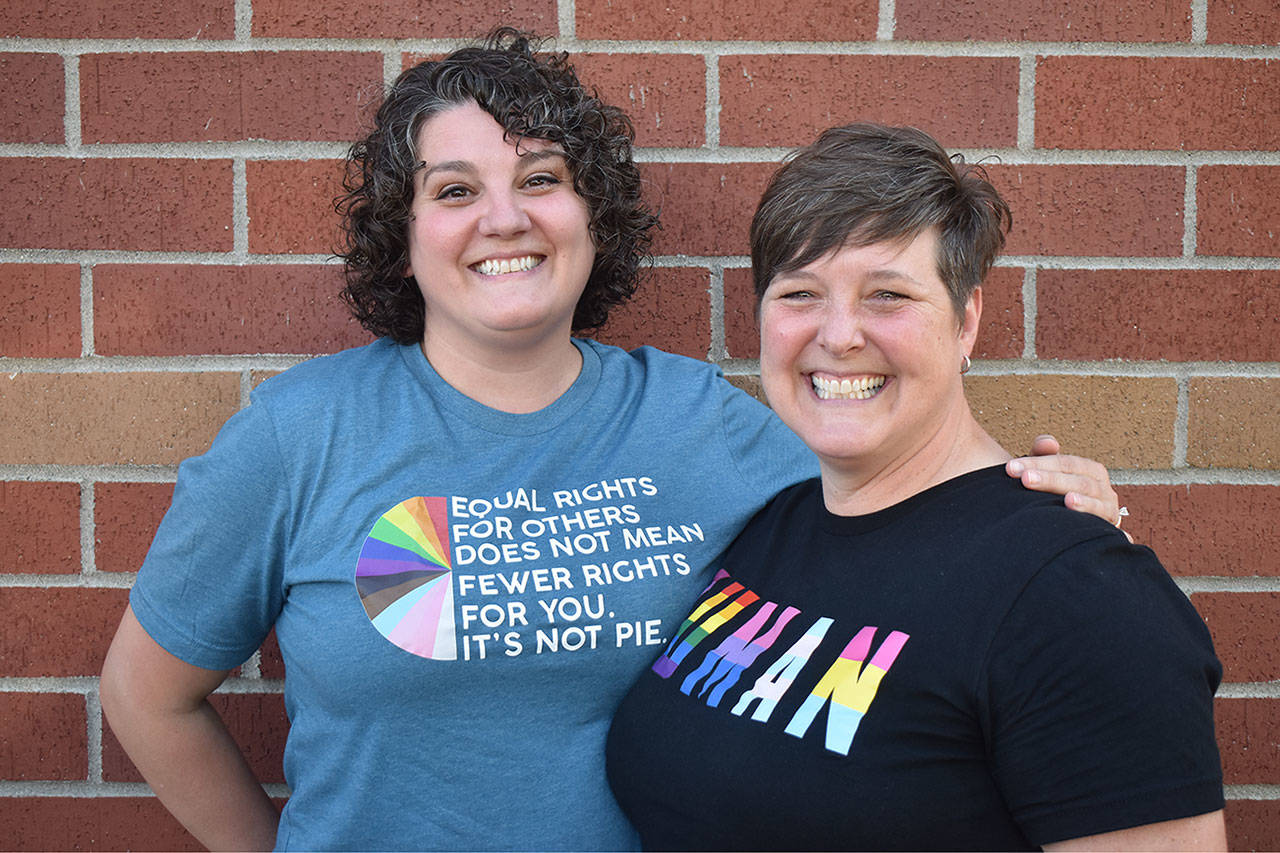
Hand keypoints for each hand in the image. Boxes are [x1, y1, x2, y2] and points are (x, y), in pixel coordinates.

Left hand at [1006, 435, 1130, 539]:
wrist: (1076, 526)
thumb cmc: (1057, 495)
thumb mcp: (1047, 473)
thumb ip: (1043, 454)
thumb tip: (1048, 442)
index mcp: (1085, 467)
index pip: (1061, 462)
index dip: (1037, 462)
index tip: (1011, 468)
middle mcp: (1098, 481)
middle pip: (1073, 476)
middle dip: (1048, 478)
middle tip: (1025, 479)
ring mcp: (1106, 500)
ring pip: (1087, 491)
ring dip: (1070, 492)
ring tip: (1061, 496)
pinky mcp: (1109, 518)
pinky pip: (1100, 512)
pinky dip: (1087, 507)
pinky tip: (1071, 505)